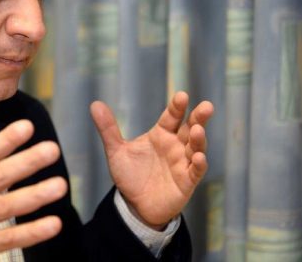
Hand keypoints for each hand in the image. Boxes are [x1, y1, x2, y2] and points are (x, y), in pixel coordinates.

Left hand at [90, 91, 212, 228]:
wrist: (135, 205)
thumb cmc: (130, 175)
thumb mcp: (116, 151)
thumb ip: (108, 129)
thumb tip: (95, 104)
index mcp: (161, 134)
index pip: (172, 117)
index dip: (177, 107)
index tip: (182, 96)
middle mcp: (175, 146)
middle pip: (191, 127)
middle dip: (199, 117)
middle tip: (207, 106)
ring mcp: (182, 163)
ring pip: (196, 148)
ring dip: (199, 139)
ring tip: (197, 130)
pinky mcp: (187, 182)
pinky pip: (195, 171)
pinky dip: (198, 164)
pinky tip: (198, 157)